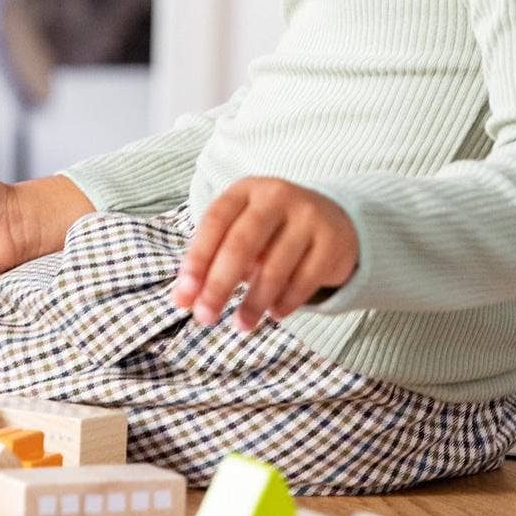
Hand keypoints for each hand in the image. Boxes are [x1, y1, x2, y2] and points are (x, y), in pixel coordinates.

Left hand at [171, 177, 358, 331]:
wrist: (332, 221)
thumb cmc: (271, 232)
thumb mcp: (241, 231)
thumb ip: (212, 259)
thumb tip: (183, 299)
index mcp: (246, 190)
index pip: (214, 222)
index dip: (196, 260)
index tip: (183, 296)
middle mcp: (277, 196)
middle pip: (241, 244)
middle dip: (219, 285)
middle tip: (205, 317)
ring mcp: (308, 216)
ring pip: (274, 267)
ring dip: (253, 302)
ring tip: (242, 325)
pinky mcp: (332, 241)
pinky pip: (304, 280)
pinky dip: (286, 302)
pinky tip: (275, 313)